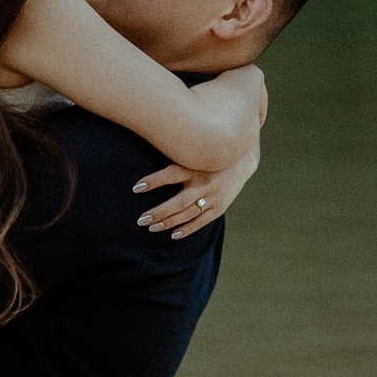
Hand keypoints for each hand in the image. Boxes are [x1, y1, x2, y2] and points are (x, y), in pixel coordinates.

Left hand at [135, 137, 258, 235]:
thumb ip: (176, 152)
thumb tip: (150, 142)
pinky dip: (188, 229)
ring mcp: (213, 196)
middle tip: (141, 220)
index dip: (153, 181)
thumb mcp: (194, 150)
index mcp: (195, 166)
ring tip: (151, 228)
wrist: (241, 159)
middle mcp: (204, 183)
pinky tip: (173, 235)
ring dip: (169, 222)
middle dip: (159, 212)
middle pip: (178, 202)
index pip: (170, 174)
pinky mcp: (219, 207)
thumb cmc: (208, 154)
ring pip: (187, 213)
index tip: (135, 188)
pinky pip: (202, 221)